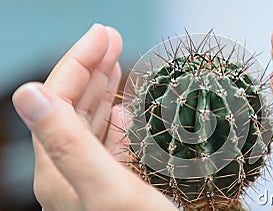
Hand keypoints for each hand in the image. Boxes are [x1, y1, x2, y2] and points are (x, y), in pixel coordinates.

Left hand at [12, 24, 175, 210]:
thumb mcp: (104, 188)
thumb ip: (65, 143)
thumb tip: (27, 93)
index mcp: (59, 166)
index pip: (59, 98)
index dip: (79, 62)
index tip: (103, 34)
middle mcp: (70, 169)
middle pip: (74, 104)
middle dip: (91, 67)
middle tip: (112, 38)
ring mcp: (93, 176)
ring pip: (92, 119)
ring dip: (103, 87)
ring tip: (116, 62)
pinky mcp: (115, 182)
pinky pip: (110, 141)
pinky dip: (117, 117)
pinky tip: (124, 107)